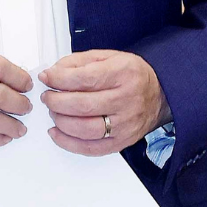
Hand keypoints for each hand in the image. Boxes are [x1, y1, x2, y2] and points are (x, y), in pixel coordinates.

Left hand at [39, 50, 168, 156]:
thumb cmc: (132, 75)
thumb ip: (79, 63)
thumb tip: (53, 73)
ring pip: (85, 129)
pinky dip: (68, 143)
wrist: (160, 94)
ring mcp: (125, 124)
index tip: (47, 78)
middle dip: (56, 101)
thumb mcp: (108, 57)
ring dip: (61, 121)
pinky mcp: (121, 142)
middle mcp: (126, 100)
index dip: (60, 79)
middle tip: (48, 96)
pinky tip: (58, 132)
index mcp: (123, 74)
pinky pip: (91, 148)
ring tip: (54, 112)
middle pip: (83, 106)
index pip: (85, 79)